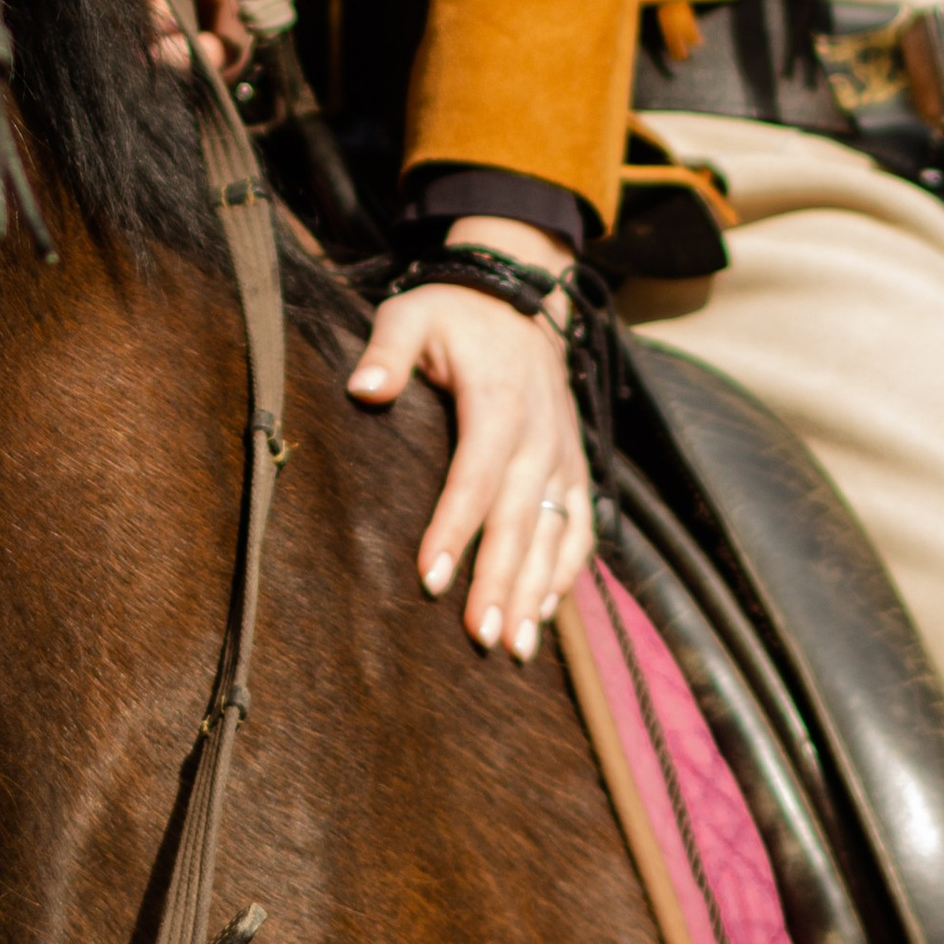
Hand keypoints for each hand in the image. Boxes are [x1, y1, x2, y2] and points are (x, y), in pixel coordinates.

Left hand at [346, 216, 594, 662]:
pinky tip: (545, 613)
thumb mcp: (412, 314)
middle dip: (501, 580)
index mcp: (499, 399)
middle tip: (480, 637)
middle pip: (520, 517)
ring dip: (536, 591)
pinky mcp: (574, 464)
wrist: (520, 296)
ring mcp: (563, 452)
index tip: (432, 578)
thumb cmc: (453, 314)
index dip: (456, 527)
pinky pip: (580, 525)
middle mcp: (540, 432)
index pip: (476, 473)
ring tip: (513, 647)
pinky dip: (567, 571)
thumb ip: (387, 350)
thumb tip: (363, 391)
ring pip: (555, 532)